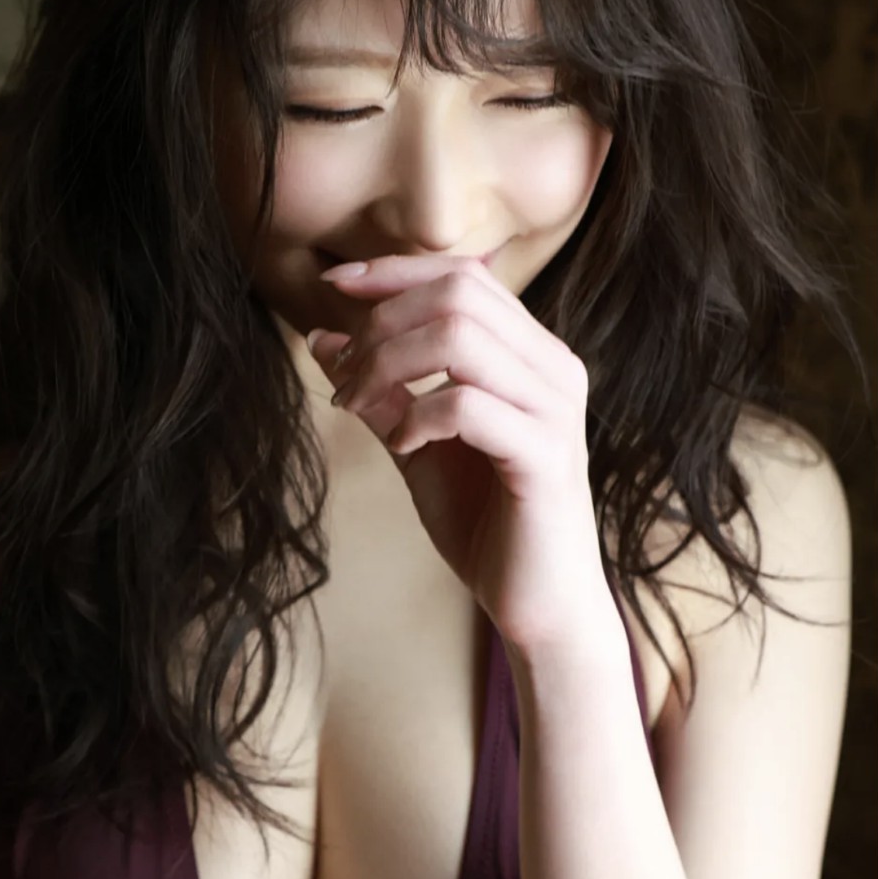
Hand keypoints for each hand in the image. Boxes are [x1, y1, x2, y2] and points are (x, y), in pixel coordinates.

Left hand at [308, 254, 613, 652]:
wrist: (539, 606)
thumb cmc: (487, 526)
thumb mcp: (419, 447)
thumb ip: (382, 391)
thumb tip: (323, 338)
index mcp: (531, 355)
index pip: (464, 275)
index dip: (393, 272)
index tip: (332, 287)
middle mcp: (553, 369)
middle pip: (458, 293)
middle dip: (382, 324)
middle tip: (344, 377)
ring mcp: (554, 410)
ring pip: (460, 337)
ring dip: (389, 364)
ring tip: (359, 406)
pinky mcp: (545, 458)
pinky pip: (467, 405)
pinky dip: (418, 417)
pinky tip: (404, 446)